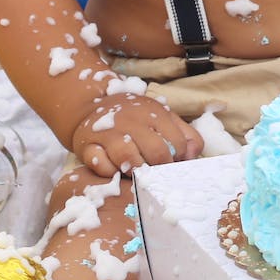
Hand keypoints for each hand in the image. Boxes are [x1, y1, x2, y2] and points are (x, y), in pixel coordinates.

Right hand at [70, 93, 203, 175]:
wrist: (91, 106)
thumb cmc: (134, 118)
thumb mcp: (163, 118)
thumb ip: (185, 135)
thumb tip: (191, 157)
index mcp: (154, 113)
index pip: (177, 143)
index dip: (179, 159)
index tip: (172, 164)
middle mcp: (131, 121)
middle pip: (156, 152)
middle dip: (161, 169)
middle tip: (157, 174)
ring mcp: (108, 133)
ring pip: (128, 158)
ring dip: (137, 171)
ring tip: (138, 173)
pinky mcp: (88, 146)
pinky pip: (100, 164)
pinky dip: (109, 171)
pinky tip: (114, 169)